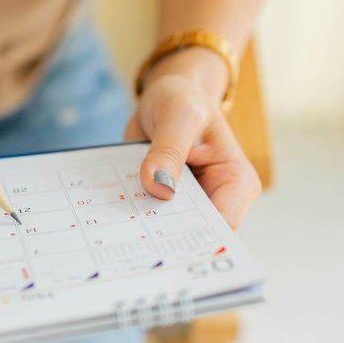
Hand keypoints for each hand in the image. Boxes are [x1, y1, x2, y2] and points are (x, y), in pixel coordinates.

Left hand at [125, 50, 260, 229]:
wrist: (167, 96)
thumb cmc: (183, 99)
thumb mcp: (178, 115)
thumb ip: (169, 150)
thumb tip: (157, 187)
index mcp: (236, 182)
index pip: (221, 226)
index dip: (194, 241)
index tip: (160, 247)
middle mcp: (217, 199)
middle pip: (193, 235)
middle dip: (165, 240)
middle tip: (127, 243)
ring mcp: (189, 203)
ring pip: (167, 231)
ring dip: (142, 230)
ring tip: (113, 233)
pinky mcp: (164, 201)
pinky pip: (147, 217)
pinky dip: (130, 215)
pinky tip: (107, 217)